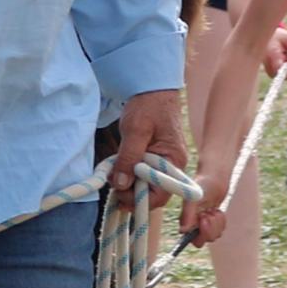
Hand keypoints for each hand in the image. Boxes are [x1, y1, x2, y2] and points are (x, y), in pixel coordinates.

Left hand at [109, 87, 187, 207]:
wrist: (152, 89)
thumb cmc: (148, 105)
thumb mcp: (135, 130)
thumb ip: (128, 158)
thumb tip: (121, 184)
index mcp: (174, 161)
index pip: (161, 194)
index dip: (140, 199)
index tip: (119, 193)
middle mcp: (173, 166)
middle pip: (153, 193)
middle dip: (131, 192)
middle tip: (112, 183)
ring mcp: (164, 163)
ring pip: (146, 185)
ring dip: (128, 184)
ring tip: (113, 174)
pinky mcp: (154, 159)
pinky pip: (143, 175)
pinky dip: (129, 175)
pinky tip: (118, 169)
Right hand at [181, 167, 233, 247]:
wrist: (214, 178)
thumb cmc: (202, 185)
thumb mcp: (193, 198)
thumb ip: (187, 214)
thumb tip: (183, 231)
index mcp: (187, 221)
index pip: (191, 240)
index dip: (200, 234)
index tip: (203, 219)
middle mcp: (194, 225)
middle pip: (205, 240)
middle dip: (210, 228)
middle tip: (209, 213)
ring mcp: (204, 225)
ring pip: (214, 236)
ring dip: (217, 223)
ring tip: (213, 210)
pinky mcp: (214, 223)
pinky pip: (221, 229)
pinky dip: (222, 220)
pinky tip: (217, 211)